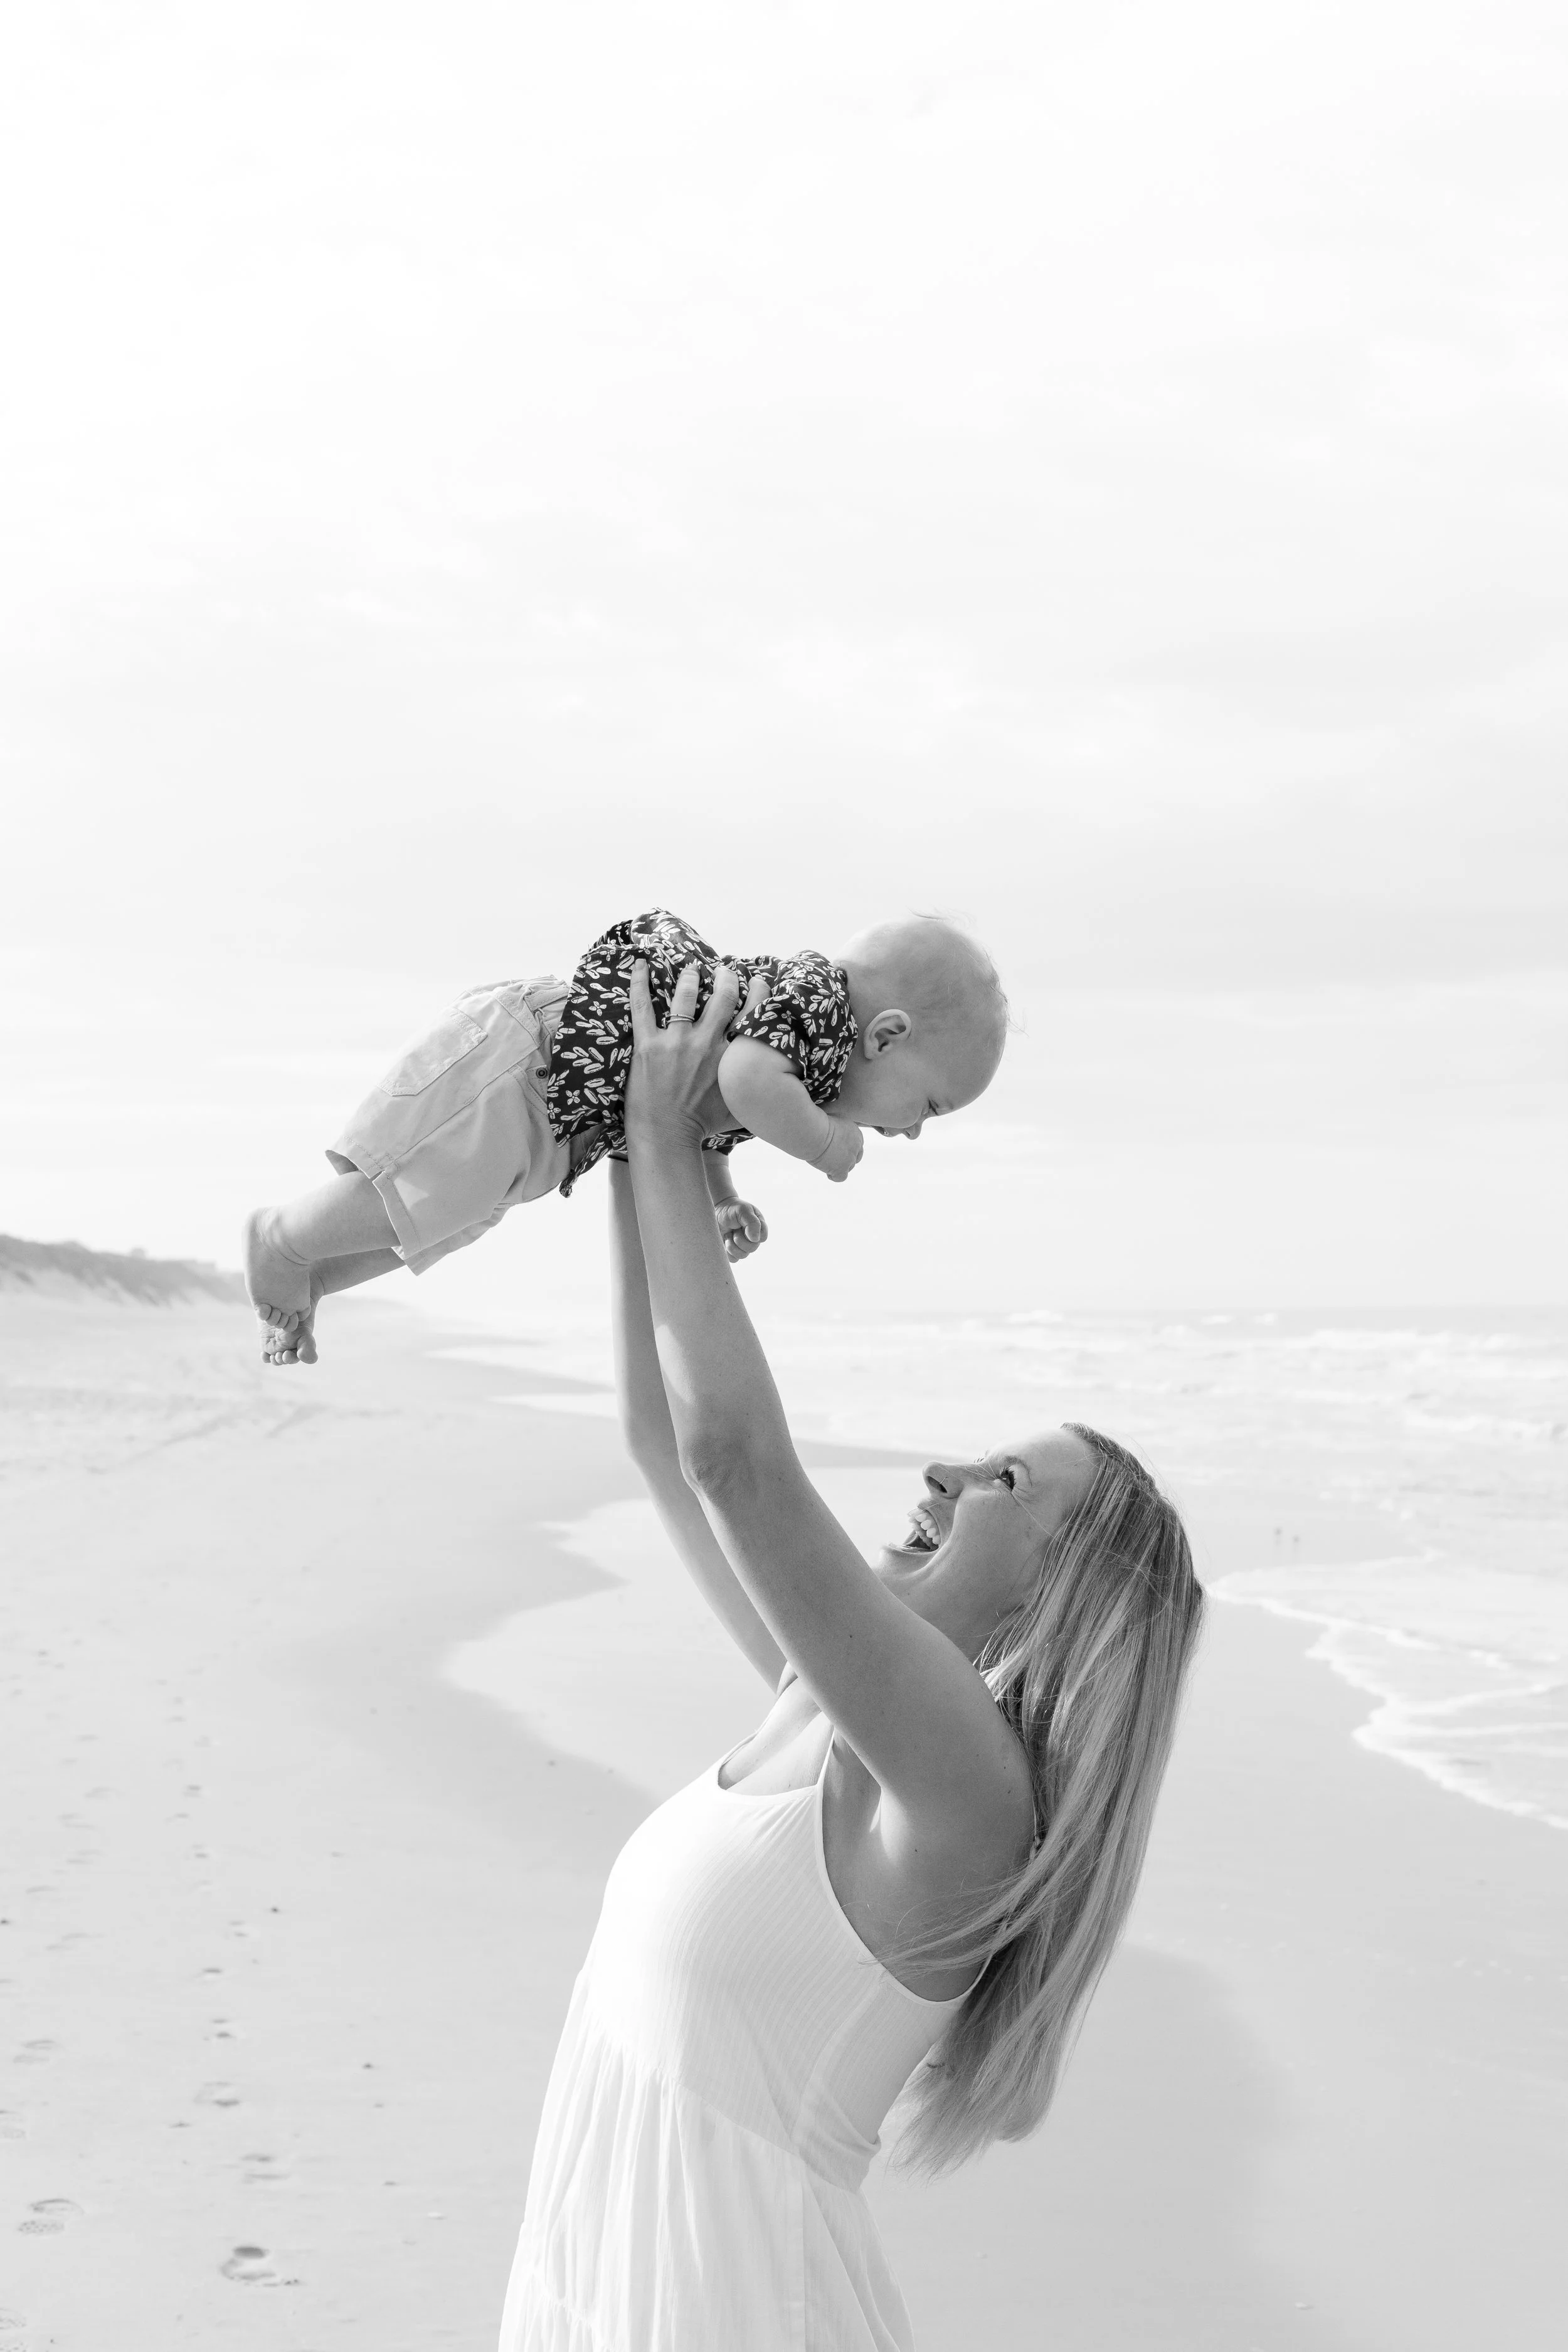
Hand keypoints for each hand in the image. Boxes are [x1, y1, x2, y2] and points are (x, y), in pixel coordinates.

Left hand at [625, 957, 742, 1142]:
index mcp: (731, 1056)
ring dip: (689, 977)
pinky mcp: (648, 1045)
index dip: (757, 992)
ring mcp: (676, 1042)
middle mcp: (707, 1043)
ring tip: (690, 969)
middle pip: (722, 996)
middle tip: (723, 970)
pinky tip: (640, 964)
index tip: (757, 980)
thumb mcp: (741, 1106)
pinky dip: (640, 982)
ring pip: (685, 995)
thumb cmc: (703, 1126)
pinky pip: (642, 1006)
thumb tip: (779, 1080)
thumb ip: (757, 1087)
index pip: (751, 1014)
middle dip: (725, 977)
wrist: (667, 1138)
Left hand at [715, 1197, 768, 1260]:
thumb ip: (752, 1222)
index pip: (762, 1238)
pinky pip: (733, 1259)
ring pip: (742, 1255)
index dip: (753, 1234)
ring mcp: (742, 1246)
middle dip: (739, 1239)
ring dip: (732, 1244)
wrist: (716, 1211)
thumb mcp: (743, 1210)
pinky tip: (725, 1240)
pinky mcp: (732, 1252)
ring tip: (728, 1234)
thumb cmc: (731, 1209)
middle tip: (734, 1229)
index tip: (743, 1225)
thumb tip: (756, 1239)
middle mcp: (752, 1238)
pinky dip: (727, 1250)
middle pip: (752, 1248)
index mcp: (758, 1227)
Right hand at [811, 1115, 863, 1182]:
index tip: (835, 1148)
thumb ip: (836, 1130)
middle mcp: (856, 1145)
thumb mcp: (831, 1122)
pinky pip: (841, 1177)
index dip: (846, 1148)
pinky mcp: (842, 1169)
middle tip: (831, 1157)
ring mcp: (850, 1158)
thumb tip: (829, 1136)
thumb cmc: (815, 1124)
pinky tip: (826, 1171)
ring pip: (849, 1167)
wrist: (812, 1132)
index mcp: (854, 1131)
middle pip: (855, 1157)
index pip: (856, 1144)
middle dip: (845, 1158)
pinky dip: (833, 1176)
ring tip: (825, 1162)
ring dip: (838, 1166)